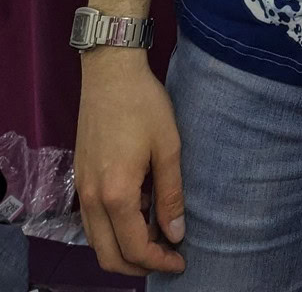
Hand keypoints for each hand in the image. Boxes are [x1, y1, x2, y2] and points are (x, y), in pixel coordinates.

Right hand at [74, 53, 185, 276]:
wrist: (111, 74)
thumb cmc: (144, 105)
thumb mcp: (168, 147)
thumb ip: (171, 194)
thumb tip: (177, 233)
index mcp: (116, 194)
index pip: (135, 248)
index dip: (160, 261)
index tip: (181, 260)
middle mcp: (91, 198)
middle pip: (108, 256)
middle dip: (138, 266)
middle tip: (167, 257)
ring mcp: (81, 188)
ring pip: (97, 241)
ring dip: (123, 249)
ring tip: (156, 235)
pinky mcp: (80, 177)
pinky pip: (92, 220)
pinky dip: (112, 229)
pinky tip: (138, 211)